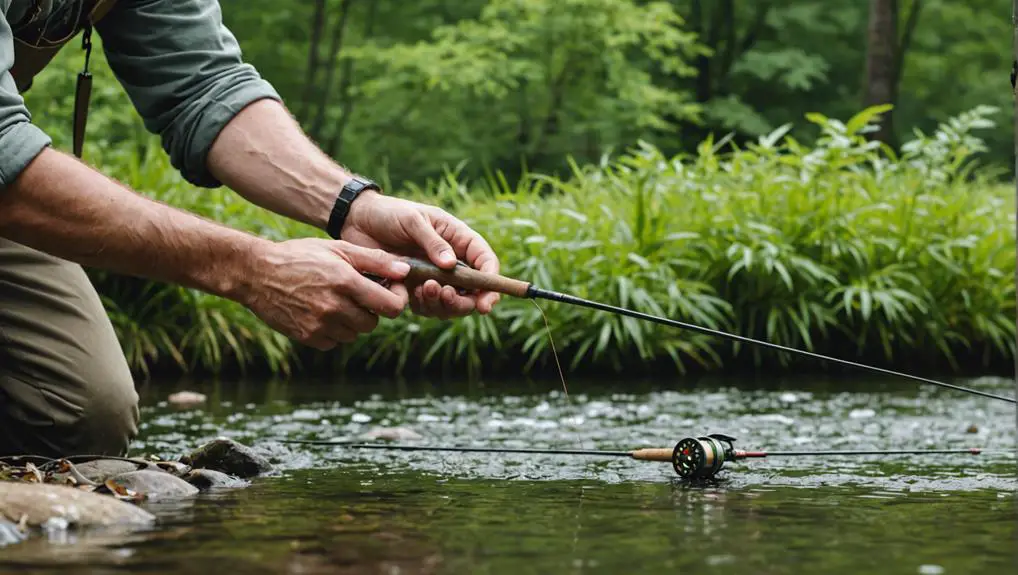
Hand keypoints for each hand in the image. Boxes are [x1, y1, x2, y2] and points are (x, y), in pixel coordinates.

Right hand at [239, 238, 410, 349]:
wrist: (257, 273)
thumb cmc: (301, 256)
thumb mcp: (339, 249)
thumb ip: (376, 260)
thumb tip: (406, 270)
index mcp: (346, 282)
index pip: (391, 306)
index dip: (397, 299)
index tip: (391, 291)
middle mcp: (335, 306)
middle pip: (373, 323)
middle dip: (372, 310)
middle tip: (359, 294)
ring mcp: (320, 324)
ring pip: (354, 333)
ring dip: (352, 321)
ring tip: (337, 300)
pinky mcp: (307, 336)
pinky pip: (335, 341)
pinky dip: (334, 331)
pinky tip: (322, 312)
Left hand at [340, 191, 500, 318]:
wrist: (358, 222)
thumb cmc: (390, 213)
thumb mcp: (413, 220)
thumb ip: (433, 242)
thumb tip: (451, 265)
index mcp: (458, 239)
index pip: (485, 262)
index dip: (490, 283)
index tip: (485, 302)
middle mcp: (451, 262)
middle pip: (472, 291)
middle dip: (464, 300)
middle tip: (446, 296)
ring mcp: (434, 277)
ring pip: (450, 304)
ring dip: (443, 304)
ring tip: (426, 289)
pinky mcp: (415, 289)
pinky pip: (427, 307)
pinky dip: (425, 306)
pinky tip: (413, 293)